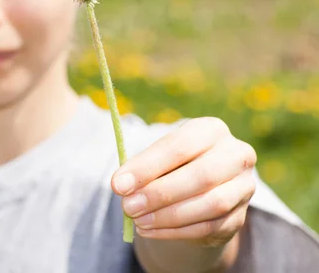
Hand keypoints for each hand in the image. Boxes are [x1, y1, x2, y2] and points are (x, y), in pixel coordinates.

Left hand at [111, 117, 256, 246]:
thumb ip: (141, 168)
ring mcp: (243, 187)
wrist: (199, 190)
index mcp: (212, 130)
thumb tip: (121, 185)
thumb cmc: (172, 166)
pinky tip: (150, 230)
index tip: (118, 184)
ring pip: (210, 204)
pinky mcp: (240, 217)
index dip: (147, 166)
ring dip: (168, 216)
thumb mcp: (157, 158)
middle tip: (128, 207)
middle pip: (201, 176)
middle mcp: (236, 155)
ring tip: (138, 221)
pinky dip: (175, 231)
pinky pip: (208, 227)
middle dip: (159, 194)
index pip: (180, 146)